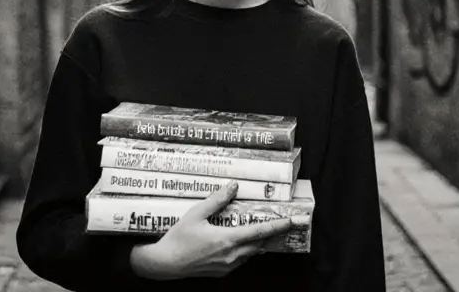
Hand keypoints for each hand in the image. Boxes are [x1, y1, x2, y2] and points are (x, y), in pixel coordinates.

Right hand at [129, 180, 311, 279]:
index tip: (294, 220)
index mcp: (227, 239)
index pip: (260, 232)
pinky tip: (240, 241)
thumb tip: (233, 186)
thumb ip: (217, 200)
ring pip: (251, 252)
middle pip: (260, 243)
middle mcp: (231, 255)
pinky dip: (246, 249)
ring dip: (258, 241)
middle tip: (284, 223)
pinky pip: (241, 259)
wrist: (165, 264)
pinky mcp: (222, 271)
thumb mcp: (196, 214)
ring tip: (263, 229)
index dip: (279, 225)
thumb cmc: (178, 238)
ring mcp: (227, 265)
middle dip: (272, 233)